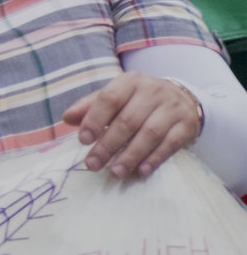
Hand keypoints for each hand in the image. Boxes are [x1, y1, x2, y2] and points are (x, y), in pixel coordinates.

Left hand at [67, 72, 203, 178]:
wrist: (182, 97)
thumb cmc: (138, 99)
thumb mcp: (115, 96)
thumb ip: (90, 106)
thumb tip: (67, 118)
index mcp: (130, 82)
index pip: (109, 99)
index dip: (94, 120)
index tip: (83, 140)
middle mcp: (152, 91)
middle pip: (128, 121)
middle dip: (108, 145)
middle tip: (92, 164)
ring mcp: (172, 108)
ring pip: (149, 134)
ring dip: (130, 156)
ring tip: (114, 172)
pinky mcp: (187, 125)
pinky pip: (170, 144)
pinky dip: (154, 159)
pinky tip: (140, 171)